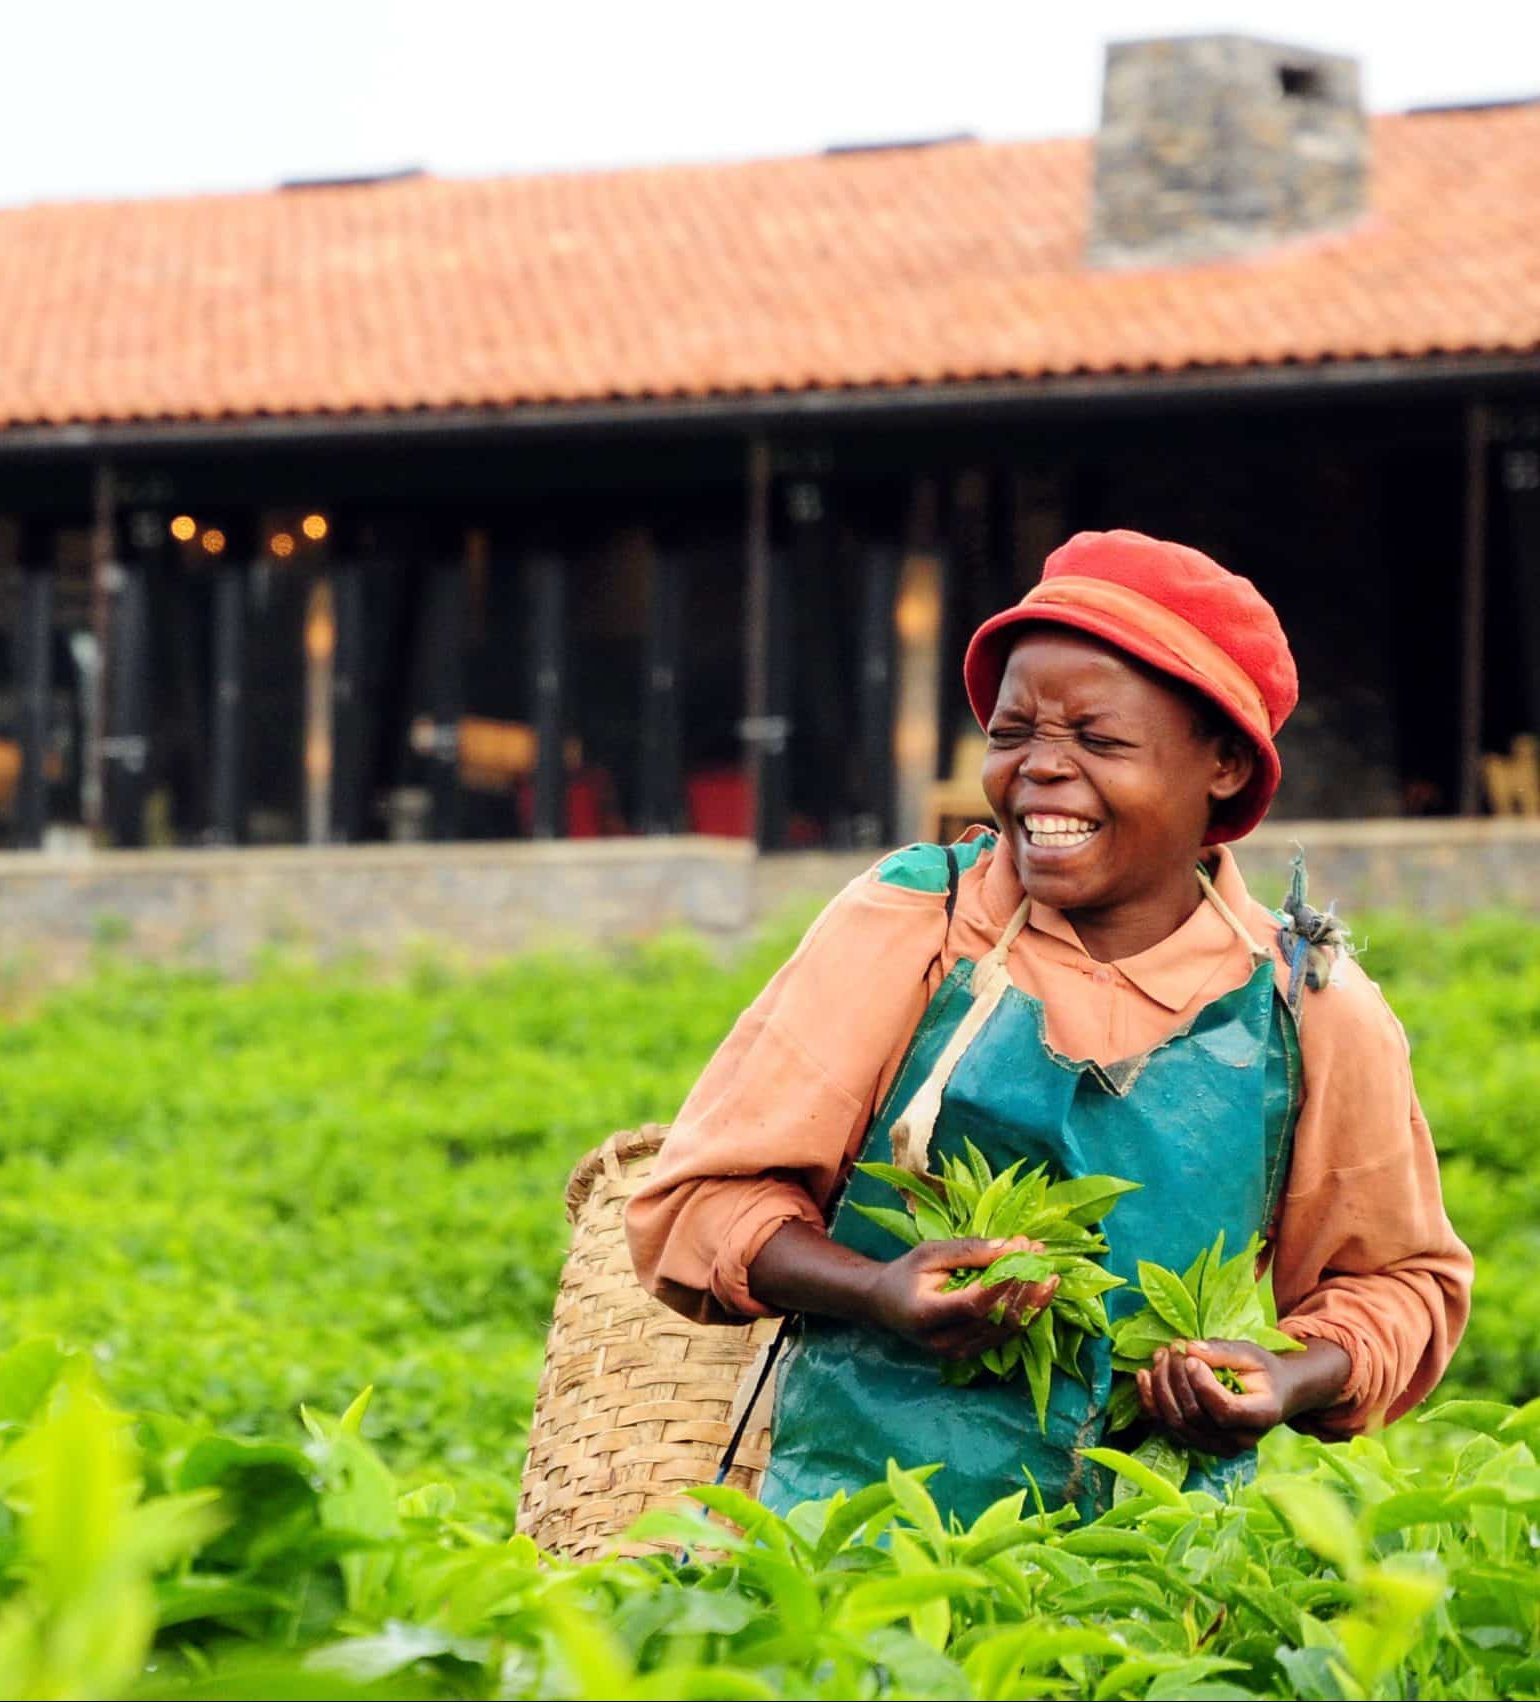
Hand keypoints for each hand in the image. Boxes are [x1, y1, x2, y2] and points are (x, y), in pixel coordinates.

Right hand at [861, 1237, 1058, 1361]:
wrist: (885, 1305)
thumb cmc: (905, 1274)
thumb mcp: (929, 1253)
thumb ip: (968, 1251)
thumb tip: (1011, 1246)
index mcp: (926, 1315)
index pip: (974, 1303)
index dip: (1004, 1281)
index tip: (1025, 1252)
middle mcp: (943, 1342)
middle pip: (996, 1318)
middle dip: (1024, 1284)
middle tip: (1039, 1253)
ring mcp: (959, 1352)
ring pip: (1007, 1329)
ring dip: (1032, 1299)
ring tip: (1046, 1269)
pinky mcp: (970, 1353)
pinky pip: (1005, 1334)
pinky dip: (1025, 1311)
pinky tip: (1038, 1290)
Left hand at [1135, 1337, 1351, 1456]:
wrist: (1271, 1395)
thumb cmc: (1262, 1371)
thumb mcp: (1251, 1354)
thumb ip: (1222, 1352)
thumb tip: (1189, 1348)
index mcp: (1261, 1416)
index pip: (1225, 1410)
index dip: (1201, 1384)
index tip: (1190, 1357)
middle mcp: (1239, 1440)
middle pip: (1195, 1416)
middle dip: (1176, 1378)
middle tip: (1172, 1349)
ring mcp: (1218, 1447)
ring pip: (1177, 1423)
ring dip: (1160, 1387)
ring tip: (1160, 1356)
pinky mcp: (1199, 1444)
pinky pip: (1167, 1427)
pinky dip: (1150, 1401)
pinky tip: (1144, 1375)